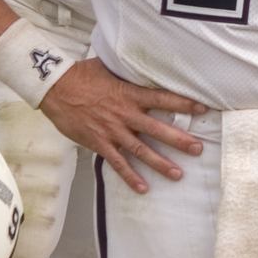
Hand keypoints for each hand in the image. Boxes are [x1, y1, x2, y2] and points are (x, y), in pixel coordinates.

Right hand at [40, 57, 205, 193]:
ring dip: (160, 163)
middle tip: (197, 149)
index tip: (202, 109)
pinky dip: (130, 176)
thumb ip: (129, 75)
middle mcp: (125, 115)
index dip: (184, 104)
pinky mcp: (98, 143)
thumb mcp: (111, 69)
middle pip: (157, 129)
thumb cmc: (82, 75)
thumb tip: (144, 69)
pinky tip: (143, 187)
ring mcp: (112, 131)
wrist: (55, 88)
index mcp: (130, 94)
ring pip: (141, 150)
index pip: (163, 99)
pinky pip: (117, 163)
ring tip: (177, 174)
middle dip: (179, 140)